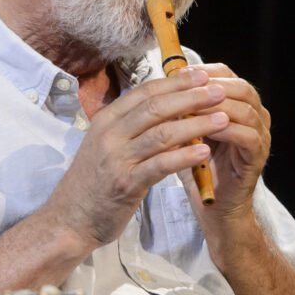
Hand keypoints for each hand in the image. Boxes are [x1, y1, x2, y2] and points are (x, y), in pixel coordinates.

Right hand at [45, 67, 229, 249]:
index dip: (175, 82)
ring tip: (224, 119)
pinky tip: (204, 152)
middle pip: (156, 107)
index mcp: (105, 120)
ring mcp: (117, 158)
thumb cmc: (92, 182)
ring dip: (196, 124)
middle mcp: (110, 134)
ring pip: (163, 133)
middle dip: (191, 97)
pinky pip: (161, 165)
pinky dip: (185, 156)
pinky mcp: (126, 183)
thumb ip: (131, 127)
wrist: (70, 218)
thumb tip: (166, 108)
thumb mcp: (106, 146)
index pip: (144, 92)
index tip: (201, 75)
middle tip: (219, 91)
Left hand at [178, 63, 271, 250]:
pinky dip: (226, 130)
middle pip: (241, 87)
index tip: (177, 73)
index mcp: (238, 105)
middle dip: (211, 86)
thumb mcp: (187, 131)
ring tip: (190, 106)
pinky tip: (206, 130)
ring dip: (217, 106)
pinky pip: (248, 136)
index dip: (203, 71)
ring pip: (246, 109)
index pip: (226, 75)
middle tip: (185, 87)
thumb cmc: (197, 165)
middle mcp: (255, 116)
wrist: (212, 205)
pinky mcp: (258, 157)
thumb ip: (182, 109)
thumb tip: (161, 84)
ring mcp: (261, 136)